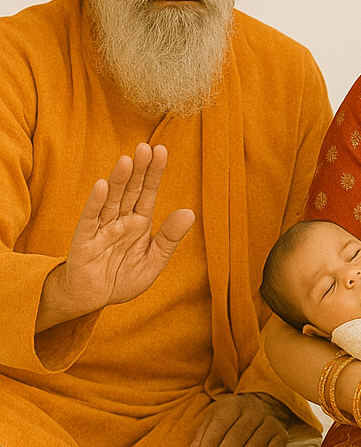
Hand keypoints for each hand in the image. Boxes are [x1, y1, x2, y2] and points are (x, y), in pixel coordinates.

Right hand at [37, 144, 193, 330]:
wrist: (93, 300)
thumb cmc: (122, 278)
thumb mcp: (154, 261)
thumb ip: (169, 238)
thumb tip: (190, 212)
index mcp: (139, 223)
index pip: (148, 193)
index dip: (154, 173)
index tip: (162, 150)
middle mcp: (120, 221)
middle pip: (130, 191)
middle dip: (139, 170)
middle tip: (146, 147)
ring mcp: (101, 228)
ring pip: (111, 200)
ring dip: (119, 180)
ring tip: (127, 160)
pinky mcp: (84, 241)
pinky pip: (89, 219)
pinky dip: (95, 203)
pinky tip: (101, 186)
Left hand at [189, 393, 291, 446]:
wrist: (264, 406)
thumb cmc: (232, 418)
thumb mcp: (215, 417)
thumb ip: (203, 433)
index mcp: (234, 405)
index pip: (220, 424)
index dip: (210, 443)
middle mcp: (254, 412)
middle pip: (236, 436)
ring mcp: (270, 423)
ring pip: (254, 445)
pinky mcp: (282, 435)